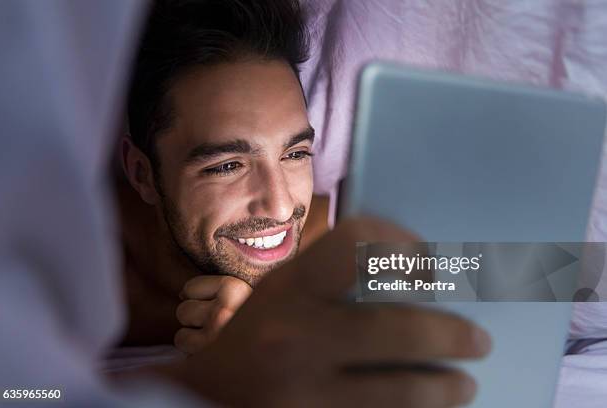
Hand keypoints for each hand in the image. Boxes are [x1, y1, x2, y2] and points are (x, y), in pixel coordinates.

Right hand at [171, 217, 490, 406]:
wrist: (201, 401)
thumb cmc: (255, 336)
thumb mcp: (284, 291)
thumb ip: (335, 276)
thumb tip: (415, 270)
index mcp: (290, 290)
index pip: (356, 245)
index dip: (402, 244)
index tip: (428, 263)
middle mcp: (296, 338)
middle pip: (398, 329)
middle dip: (452, 335)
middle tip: (478, 340)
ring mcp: (303, 393)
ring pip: (401, 393)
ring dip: (445, 388)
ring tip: (463, 384)